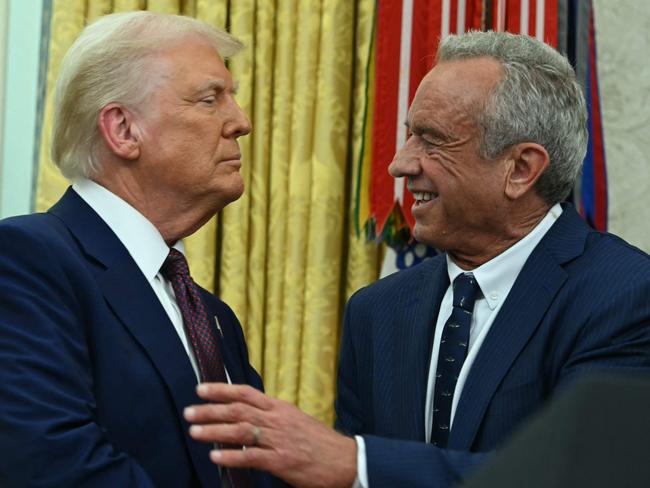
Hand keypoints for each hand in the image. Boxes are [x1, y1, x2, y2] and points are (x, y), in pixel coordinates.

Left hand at [184, 383, 356, 487]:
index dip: (222, 390)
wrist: (345, 460)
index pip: (246, 393)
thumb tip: (247, 415)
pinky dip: (231, 456)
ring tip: (194, 432)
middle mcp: (277, 419)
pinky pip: (251, 457)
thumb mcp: (295, 420)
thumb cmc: (319, 442)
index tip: (201, 389)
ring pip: (241, 431)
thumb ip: (272, 417)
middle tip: (189, 411)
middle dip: (210, 410)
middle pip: (238, 410)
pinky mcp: (282, 461)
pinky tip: (215, 457)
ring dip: (215, 431)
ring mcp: (279, 440)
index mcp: (280, 407)